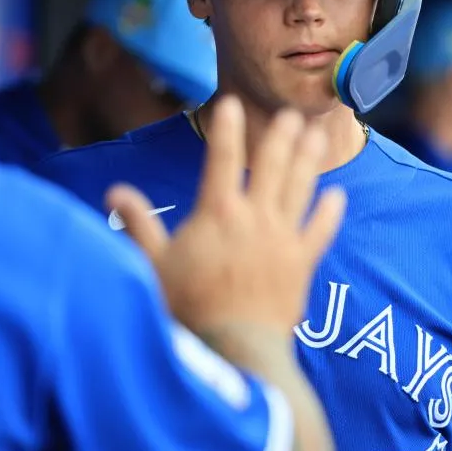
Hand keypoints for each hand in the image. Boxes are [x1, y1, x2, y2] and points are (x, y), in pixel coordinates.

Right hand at [105, 95, 346, 339]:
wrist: (235, 346)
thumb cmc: (189, 307)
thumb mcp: (154, 264)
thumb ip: (139, 225)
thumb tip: (114, 193)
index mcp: (217, 212)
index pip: (221, 159)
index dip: (226, 129)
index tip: (231, 104)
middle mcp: (254, 217)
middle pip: (271, 166)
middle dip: (280, 136)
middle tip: (290, 114)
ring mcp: (282, 238)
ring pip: (299, 188)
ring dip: (308, 159)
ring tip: (318, 135)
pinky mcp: (302, 262)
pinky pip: (320, 230)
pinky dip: (329, 212)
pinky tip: (337, 196)